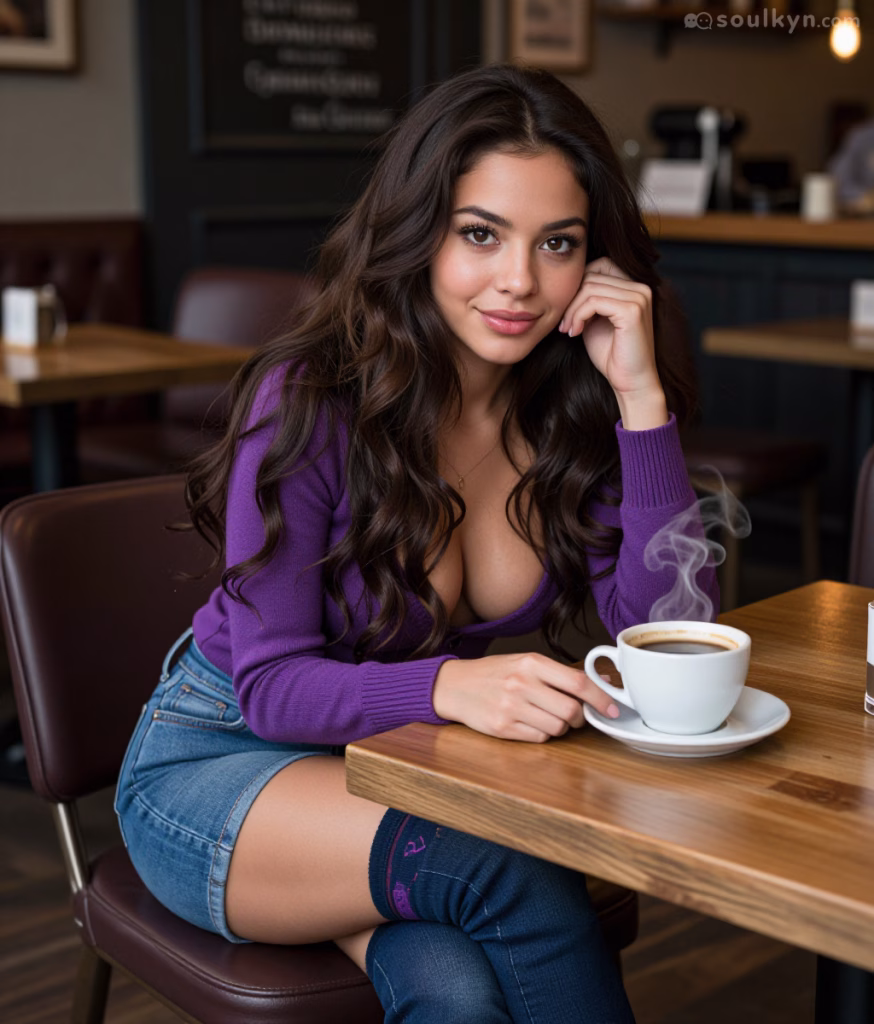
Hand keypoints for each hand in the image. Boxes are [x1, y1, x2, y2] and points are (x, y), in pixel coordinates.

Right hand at [432, 652, 619, 742]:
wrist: (454, 685)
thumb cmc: (494, 673)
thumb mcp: (524, 663)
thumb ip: (557, 674)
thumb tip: (599, 686)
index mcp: (531, 663)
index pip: (577, 682)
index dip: (600, 698)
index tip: (612, 708)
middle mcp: (522, 684)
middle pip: (571, 711)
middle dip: (580, 718)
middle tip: (575, 716)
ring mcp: (511, 707)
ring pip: (557, 728)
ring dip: (560, 727)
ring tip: (546, 716)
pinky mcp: (503, 728)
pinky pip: (539, 738)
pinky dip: (542, 734)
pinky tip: (529, 722)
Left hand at [558, 257, 667, 428]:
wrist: (631, 383)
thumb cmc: (612, 355)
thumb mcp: (595, 321)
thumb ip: (588, 300)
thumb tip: (567, 283)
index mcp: (634, 287)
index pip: (599, 265)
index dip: (578, 285)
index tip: (568, 313)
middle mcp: (641, 288)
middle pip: (592, 274)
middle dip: (571, 299)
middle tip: (563, 324)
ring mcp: (639, 297)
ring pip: (589, 287)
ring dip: (571, 310)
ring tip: (568, 330)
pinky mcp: (632, 311)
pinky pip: (594, 301)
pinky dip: (578, 316)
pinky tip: (575, 333)